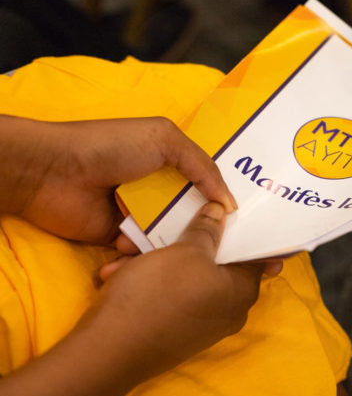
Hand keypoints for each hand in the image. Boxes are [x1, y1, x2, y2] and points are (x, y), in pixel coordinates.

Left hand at [0, 115, 235, 242]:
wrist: (55, 172)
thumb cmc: (113, 148)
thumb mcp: (165, 140)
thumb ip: (202, 167)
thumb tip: (230, 203)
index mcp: (173, 163)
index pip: (208, 184)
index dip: (227, 199)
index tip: (252, 218)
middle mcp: (161, 190)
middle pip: (195, 213)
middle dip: (211, 227)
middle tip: (234, 247)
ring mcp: (142, 215)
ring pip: (174, 235)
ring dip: (182, 243)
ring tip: (198, 255)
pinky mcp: (123, 239)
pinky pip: (148, 252)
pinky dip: (152, 255)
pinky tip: (156, 256)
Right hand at [0, 202, 276, 395]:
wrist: (108, 351)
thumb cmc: (159, 292)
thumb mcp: (186, 251)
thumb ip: (207, 230)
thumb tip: (222, 211)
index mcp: (241, 292)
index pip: (257, 257)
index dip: (247, 233)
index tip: (236, 213)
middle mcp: (227, 311)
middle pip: (215, 263)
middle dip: (188, 241)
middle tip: (173, 220)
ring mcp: (199, 323)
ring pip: (183, 277)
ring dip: (157, 258)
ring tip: (126, 247)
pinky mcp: (172, 331)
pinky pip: (166, 295)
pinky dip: (146, 280)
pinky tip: (117, 272)